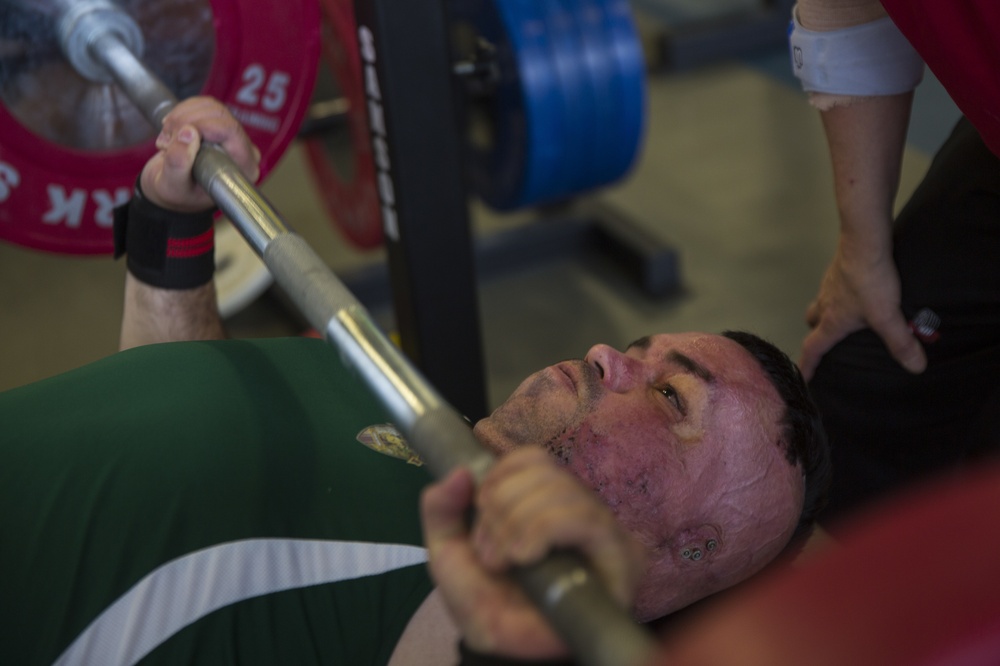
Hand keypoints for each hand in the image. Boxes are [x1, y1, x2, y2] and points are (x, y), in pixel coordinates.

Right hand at [140, 96, 261, 212]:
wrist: (169, 190)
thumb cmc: (176, 194)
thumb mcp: (171, 185)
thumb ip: (179, 163)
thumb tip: (188, 133)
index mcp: (242, 169)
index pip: (231, 131)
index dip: (201, 126)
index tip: (177, 138)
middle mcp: (243, 151)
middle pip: (220, 115)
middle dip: (186, 121)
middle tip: (167, 140)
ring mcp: (232, 137)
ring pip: (210, 106)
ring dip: (181, 116)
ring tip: (167, 138)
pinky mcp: (218, 126)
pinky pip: (203, 104)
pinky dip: (181, 112)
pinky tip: (171, 130)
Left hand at [421, 447, 645, 659]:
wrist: (504, 651)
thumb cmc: (486, 603)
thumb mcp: (448, 551)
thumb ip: (440, 508)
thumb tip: (462, 471)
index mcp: (545, 502)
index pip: (533, 458)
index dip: (500, 478)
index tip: (482, 517)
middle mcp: (580, 511)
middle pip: (545, 471)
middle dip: (502, 507)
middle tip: (491, 553)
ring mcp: (604, 532)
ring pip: (562, 492)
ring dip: (518, 523)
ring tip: (505, 561)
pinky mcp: (621, 556)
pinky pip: (584, 519)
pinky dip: (542, 530)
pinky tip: (525, 557)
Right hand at [800, 242, 925, 379]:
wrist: (864, 242)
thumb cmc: (870, 281)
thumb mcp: (887, 316)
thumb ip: (901, 343)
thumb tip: (916, 368)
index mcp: (832, 321)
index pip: (813, 348)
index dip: (808, 365)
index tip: (802, 376)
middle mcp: (826, 303)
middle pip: (812, 322)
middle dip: (817, 332)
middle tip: (828, 338)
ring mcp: (830, 284)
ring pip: (822, 302)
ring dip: (828, 310)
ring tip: (847, 314)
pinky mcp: (840, 268)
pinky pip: (834, 286)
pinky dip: (840, 293)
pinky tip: (859, 291)